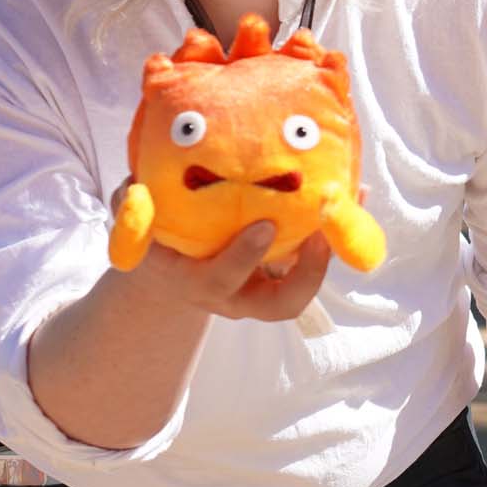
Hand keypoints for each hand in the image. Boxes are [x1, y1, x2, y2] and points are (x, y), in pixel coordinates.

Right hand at [109, 183, 331, 324]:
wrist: (173, 276)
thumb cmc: (158, 242)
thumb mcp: (138, 226)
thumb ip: (130, 206)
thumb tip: (134, 182)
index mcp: (202, 284)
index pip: (224, 279)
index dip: (244, 256)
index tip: (264, 226)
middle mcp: (238, 298)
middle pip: (281, 304)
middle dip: (307, 274)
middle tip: (324, 235)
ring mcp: (264, 294)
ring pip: (305, 290)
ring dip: (331, 256)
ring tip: (351, 207)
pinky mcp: (284, 279)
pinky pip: (315, 264)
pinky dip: (339, 234)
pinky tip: (356, 193)